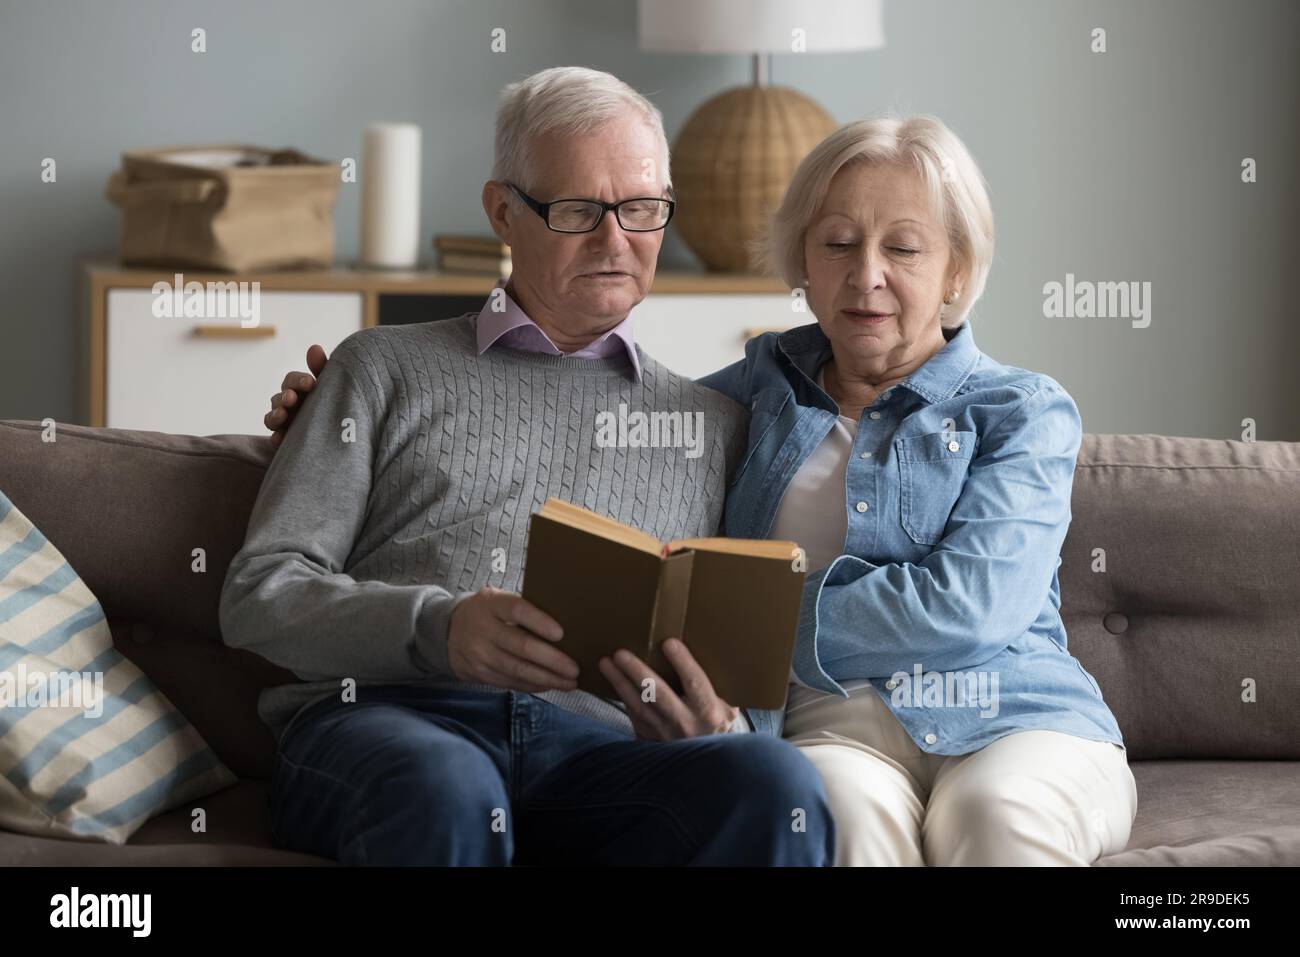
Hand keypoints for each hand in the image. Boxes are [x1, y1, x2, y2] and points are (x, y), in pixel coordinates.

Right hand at [264, 344, 328, 449]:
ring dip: (275, 414)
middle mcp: (289, 406)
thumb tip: (314, 347)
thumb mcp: (332, 386)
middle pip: (279, 398)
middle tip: (292, 398)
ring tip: (283, 414)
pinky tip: (279, 439)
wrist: (348, 435)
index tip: (310, 383)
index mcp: (300, 390)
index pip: (291, 381)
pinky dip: (277, 438)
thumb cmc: (336, 403)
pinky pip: (276, 440)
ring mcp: (286, 424)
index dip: (298, 380)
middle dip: (284, 397)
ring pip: (272, 417)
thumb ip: (322, 368)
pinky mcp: (288, 442)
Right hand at [448, 586, 579, 691]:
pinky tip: (550, 685)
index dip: (539, 622)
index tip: (561, 634)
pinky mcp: (480, 674)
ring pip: (519, 670)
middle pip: (522, 646)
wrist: (446, 631)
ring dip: (548, 679)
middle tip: (575, 669)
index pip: (517, 610)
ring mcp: (480, 654)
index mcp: (491, 604)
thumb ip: (522, 607)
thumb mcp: (497, 599)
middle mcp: (483, 629)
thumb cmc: (487, 612)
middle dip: (553, 660)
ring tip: (570, 682)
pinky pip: (511, 683)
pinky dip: (534, 686)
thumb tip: (564, 621)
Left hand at [598, 638, 739, 739]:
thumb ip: (719, 692)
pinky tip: (611, 681)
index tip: (669, 643)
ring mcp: (664, 734)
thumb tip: (719, 665)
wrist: (704, 768)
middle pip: (658, 694)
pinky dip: (622, 697)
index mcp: (708, 713)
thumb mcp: (725, 714)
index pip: (695, 684)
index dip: (682, 663)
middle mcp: (685, 724)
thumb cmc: (714, 730)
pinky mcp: (648, 740)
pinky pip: (633, 716)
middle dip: (637, 673)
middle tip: (620, 654)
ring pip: (638, 706)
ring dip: (620, 683)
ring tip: (606, 663)